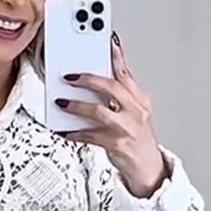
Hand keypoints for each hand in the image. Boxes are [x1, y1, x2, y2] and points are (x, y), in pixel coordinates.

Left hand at [56, 34, 167, 197]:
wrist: (148, 168)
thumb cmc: (138, 140)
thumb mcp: (136, 114)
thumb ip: (121, 97)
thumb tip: (98, 81)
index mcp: (140, 101)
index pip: (126, 75)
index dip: (116, 57)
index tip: (107, 42)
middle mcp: (135, 112)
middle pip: (111, 88)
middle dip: (88, 79)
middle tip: (70, 77)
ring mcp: (125, 129)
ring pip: (98, 111)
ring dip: (77, 106)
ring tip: (62, 102)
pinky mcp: (115, 145)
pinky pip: (90, 136)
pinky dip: (75, 133)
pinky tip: (65, 130)